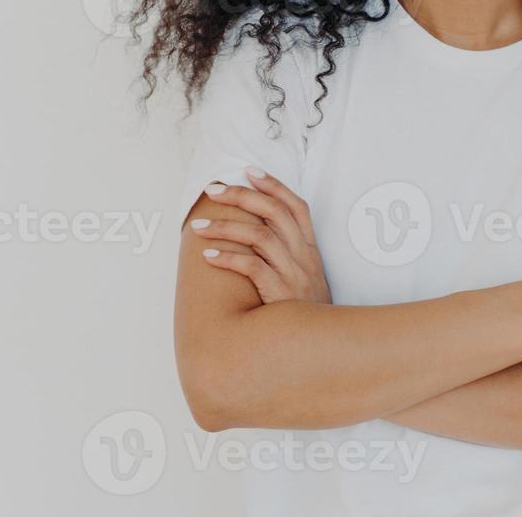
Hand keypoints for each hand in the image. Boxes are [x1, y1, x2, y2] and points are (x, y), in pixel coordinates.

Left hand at [189, 168, 331, 304]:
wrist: (323, 349)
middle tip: (214, 190)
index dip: (274, 185)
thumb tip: (256, 235)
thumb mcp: (307, 280)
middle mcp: (304, 257)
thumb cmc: (307, 315)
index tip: (249, 171)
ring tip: (198, 227)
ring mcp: (294, 275)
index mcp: (310, 250)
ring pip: (259, 236)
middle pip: (274, 212)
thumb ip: (289, 258)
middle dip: (242, 195)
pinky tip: (208, 256)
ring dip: (225, 227)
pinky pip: (252, 268)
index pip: (296, 206)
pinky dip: (228, 258)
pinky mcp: (280, 294)